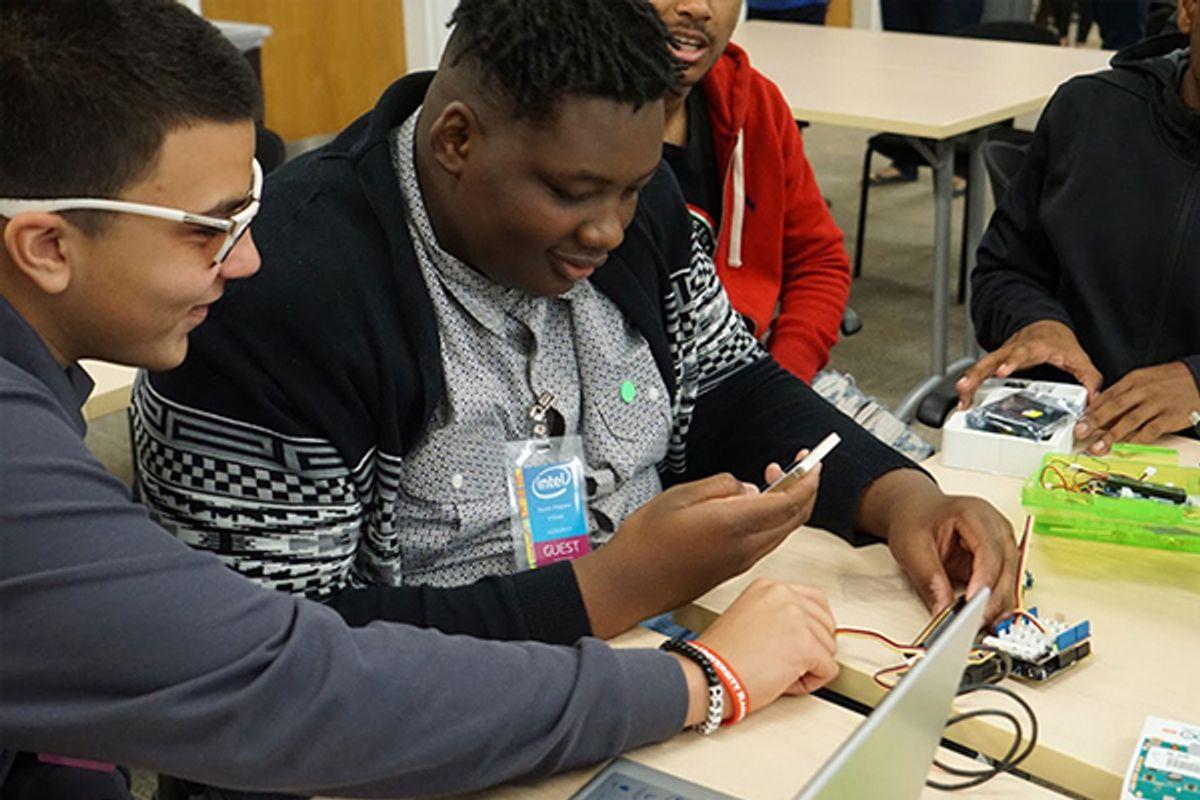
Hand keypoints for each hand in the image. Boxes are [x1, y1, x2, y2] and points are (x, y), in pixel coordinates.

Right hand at [575, 464, 819, 638]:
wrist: (629, 584)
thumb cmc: (646, 542)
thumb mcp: (679, 496)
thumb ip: (720, 487)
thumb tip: (747, 488)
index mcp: (733, 525)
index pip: (788, 501)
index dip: (807, 479)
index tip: (812, 461)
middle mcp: (744, 548)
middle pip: (794, 518)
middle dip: (804, 489)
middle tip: (799, 466)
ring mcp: (740, 562)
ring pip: (782, 531)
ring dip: (788, 505)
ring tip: (773, 479)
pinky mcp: (732, 569)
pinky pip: (767, 542)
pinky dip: (773, 520)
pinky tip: (755, 505)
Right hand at [676, 578, 838, 727]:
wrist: (708, 675)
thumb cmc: (721, 658)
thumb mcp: (750, 619)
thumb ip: (779, 617)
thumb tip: (808, 632)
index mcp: (769, 587)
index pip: (816, 601)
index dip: (811, 629)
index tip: (797, 643)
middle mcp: (784, 595)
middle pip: (826, 625)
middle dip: (812, 648)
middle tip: (783, 661)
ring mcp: (796, 617)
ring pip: (829, 648)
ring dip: (810, 666)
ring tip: (778, 671)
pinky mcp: (805, 644)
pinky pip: (829, 669)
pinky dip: (812, 682)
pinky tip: (785, 681)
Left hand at [857, 471, 1016, 624]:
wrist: (917, 509)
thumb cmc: (916, 519)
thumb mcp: (911, 547)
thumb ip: (928, 578)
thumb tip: (943, 610)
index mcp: (975, 514)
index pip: (989, 550)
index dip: (984, 580)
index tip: (973, 604)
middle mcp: (997, 527)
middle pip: (1006, 567)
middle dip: (994, 599)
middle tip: (976, 624)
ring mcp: (1003, 543)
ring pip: (1011, 580)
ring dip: (998, 605)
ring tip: (980, 626)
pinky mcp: (1001, 560)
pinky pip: (1004, 584)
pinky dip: (996, 603)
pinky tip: (986, 619)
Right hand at [956, 320, 1102, 407]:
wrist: (1043, 326)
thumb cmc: (1057, 341)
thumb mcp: (1077, 356)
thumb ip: (1088, 377)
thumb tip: (1094, 399)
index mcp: (1033, 347)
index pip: (1021, 353)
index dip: (1010, 361)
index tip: (1001, 371)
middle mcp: (1012, 349)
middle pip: (991, 359)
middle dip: (978, 373)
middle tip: (967, 386)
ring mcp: (1001, 355)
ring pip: (980, 366)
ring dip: (968, 381)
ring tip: (960, 396)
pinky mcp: (994, 362)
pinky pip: (978, 373)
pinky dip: (969, 385)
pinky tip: (963, 400)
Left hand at [1074, 362, 1199, 454]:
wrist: (1199, 378)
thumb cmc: (1168, 381)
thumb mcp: (1143, 379)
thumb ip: (1122, 393)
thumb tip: (1100, 408)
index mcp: (1134, 380)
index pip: (1107, 396)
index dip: (1091, 410)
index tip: (1078, 421)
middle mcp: (1143, 391)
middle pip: (1115, 407)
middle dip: (1094, 421)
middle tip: (1080, 432)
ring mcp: (1157, 404)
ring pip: (1130, 421)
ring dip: (1111, 435)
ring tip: (1097, 447)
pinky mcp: (1170, 417)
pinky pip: (1150, 430)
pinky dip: (1136, 440)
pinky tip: (1125, 447)